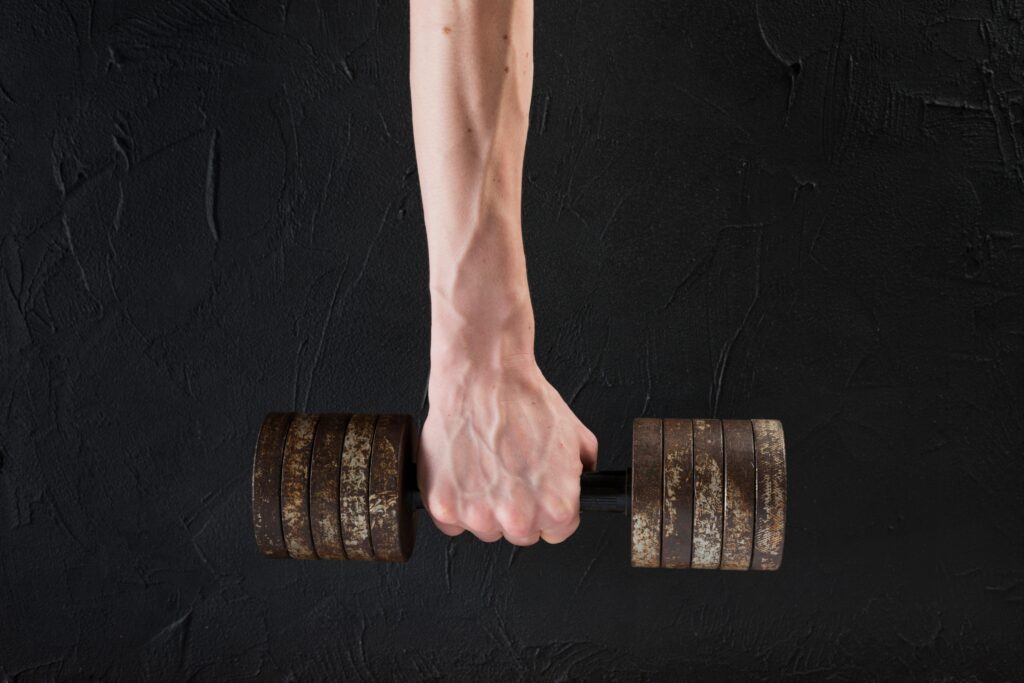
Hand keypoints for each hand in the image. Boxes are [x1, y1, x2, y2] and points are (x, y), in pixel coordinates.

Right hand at [418, 353, 598, 545]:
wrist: (484, 378)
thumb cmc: (525, 401)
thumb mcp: (576, 436)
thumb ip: (583, 471)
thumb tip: (582, 485)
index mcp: (556, 509)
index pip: (556, 531)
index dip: (547, 508)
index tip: (537, 493)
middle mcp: (518, 520)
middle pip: (519, 533)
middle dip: (516, 509)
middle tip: (508, 473)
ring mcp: (477, 516)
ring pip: (484, 528)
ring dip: (483, 506)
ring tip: (484, 465)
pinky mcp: (443, 506)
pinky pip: (450, 521)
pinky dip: (453, 501)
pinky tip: (463, 470)